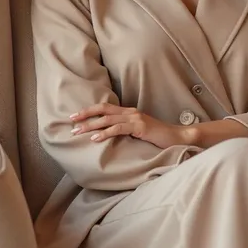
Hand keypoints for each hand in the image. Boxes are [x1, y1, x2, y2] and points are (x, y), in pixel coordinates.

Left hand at [70, 103, 188, 148]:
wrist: (176, 137)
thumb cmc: (157, 137)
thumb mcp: (138, 132)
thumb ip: (125, 131)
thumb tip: (108, 137)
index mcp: (128, 112)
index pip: (105, 108)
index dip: (89, 111)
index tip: (75, 116)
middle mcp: (130, 112)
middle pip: (103, 110)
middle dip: (85, 114)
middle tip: (71, 120)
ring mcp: (135, 118)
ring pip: (107, 119)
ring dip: (91, 125)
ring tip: (77, 131)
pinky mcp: (139, 126)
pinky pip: (118, 129)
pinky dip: (105, 133)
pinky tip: (95, 138)